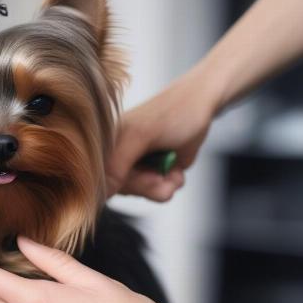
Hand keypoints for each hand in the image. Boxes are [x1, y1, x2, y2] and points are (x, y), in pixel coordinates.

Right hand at [106, 66, 218, 201]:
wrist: (202, 106)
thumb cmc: (172, 113)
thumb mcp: (139, 135)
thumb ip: (116, 165)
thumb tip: (101, 195)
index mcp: (104, 144)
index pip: (99, 180)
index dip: (119, 185)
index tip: (139, 173)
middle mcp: (115, 155)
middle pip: (121, 190)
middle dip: (146, 186)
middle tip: (160, 174)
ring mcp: (134, 164)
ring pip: (140, 193)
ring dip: (161, 186)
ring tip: (171, 169)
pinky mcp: (151, 171)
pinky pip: (156, 192)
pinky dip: (169, 184)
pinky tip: (174, 169)